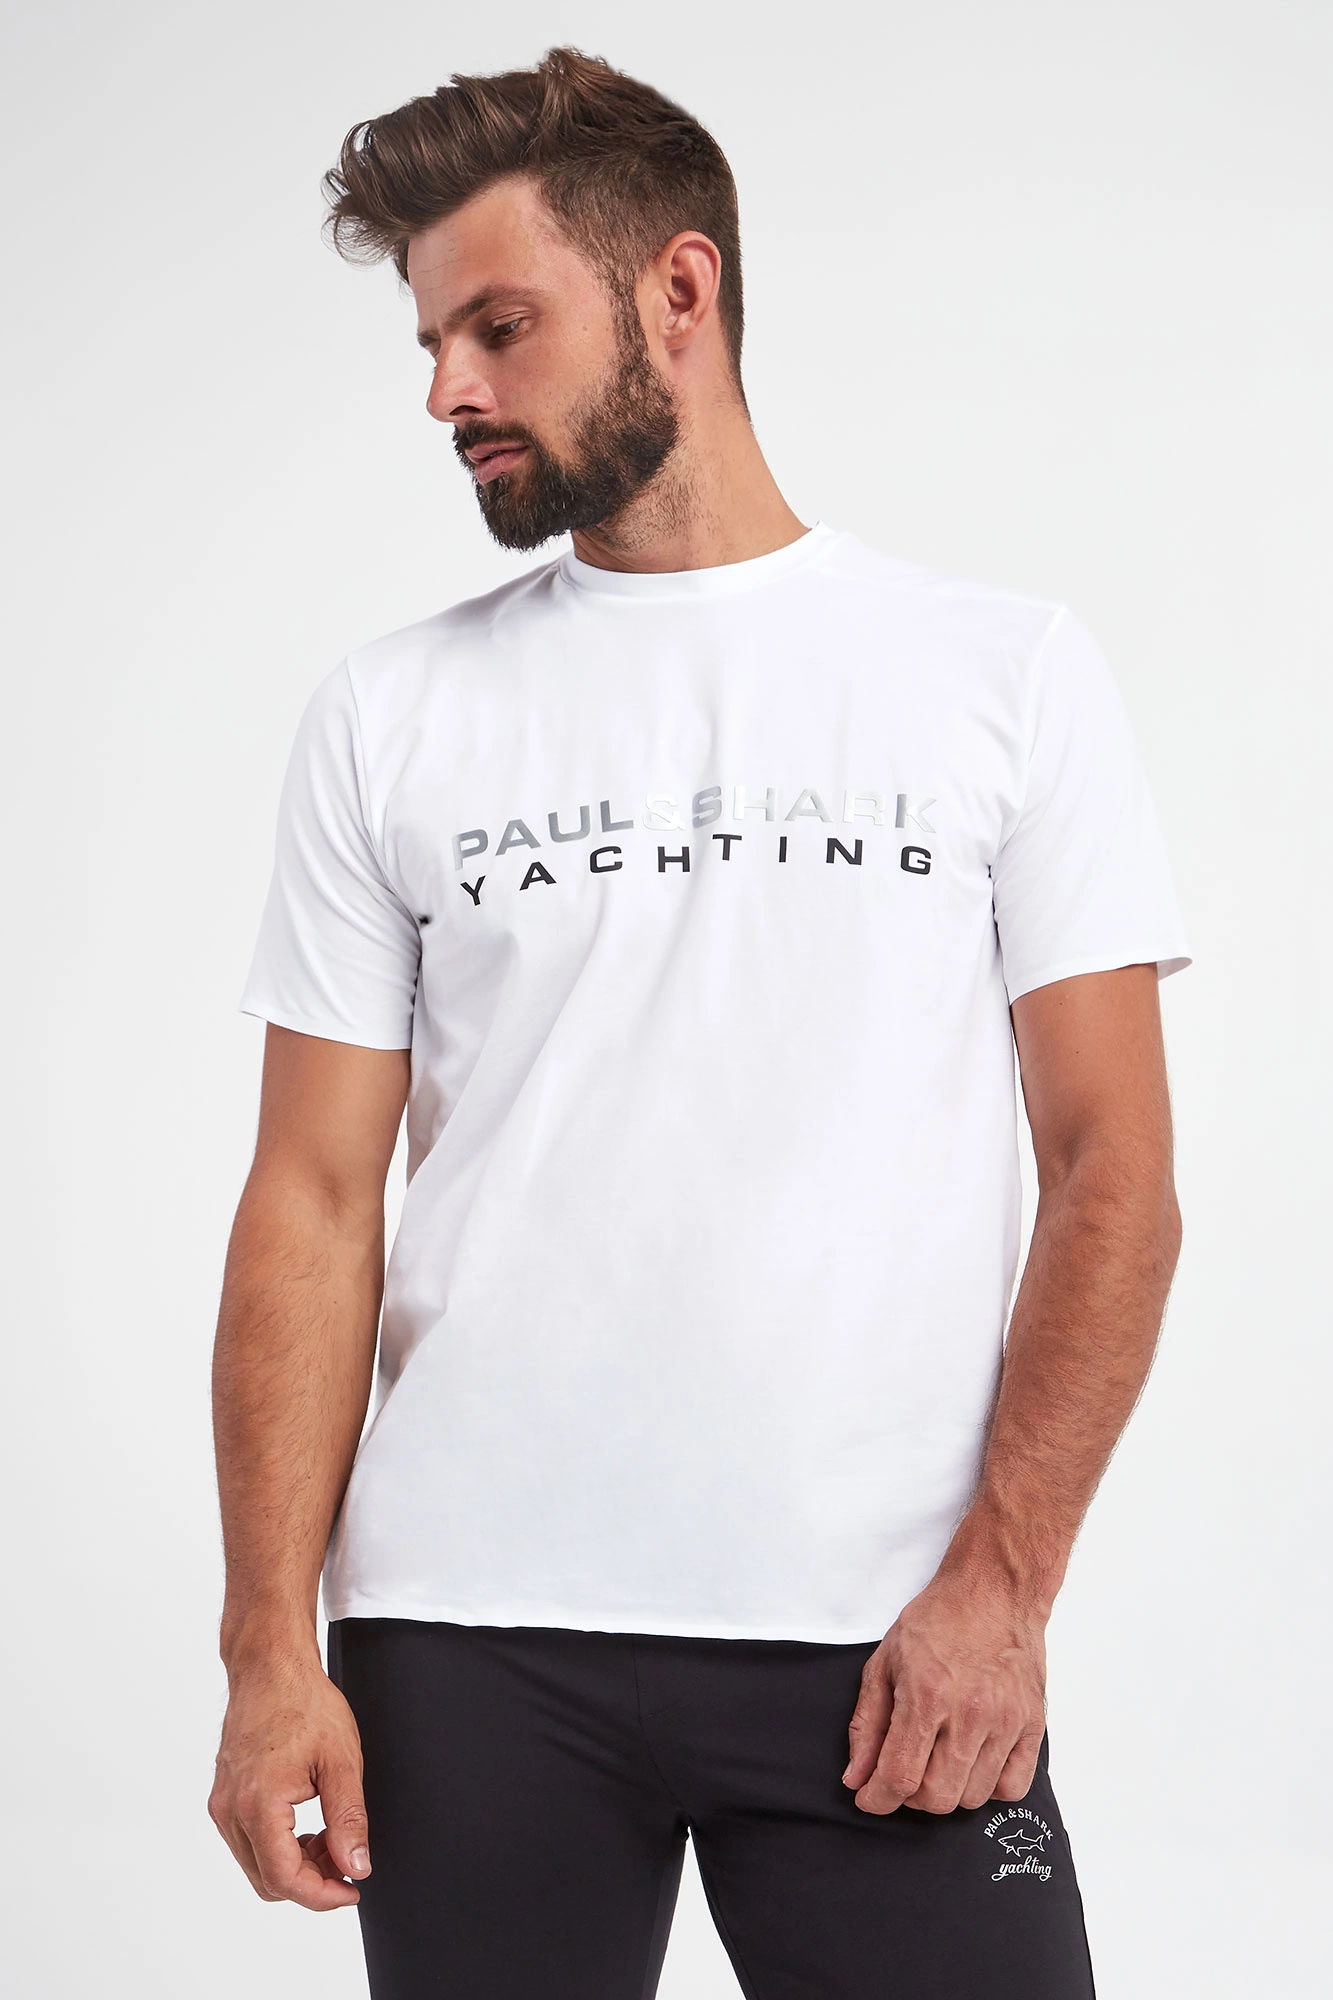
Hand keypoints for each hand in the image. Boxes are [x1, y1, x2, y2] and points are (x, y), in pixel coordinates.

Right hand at [209, 1649, 370, 1909]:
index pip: (285, 1878)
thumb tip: (356, 1867)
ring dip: (296, 1866)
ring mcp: (221, 1804)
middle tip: (348, 1860)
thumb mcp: (342, 1760)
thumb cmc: (305, 1702)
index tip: (353, 1888)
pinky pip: (248, 1844)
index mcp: (258, 1802)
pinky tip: (308, 1827)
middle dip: (312, 1881)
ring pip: (257, 1866)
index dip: (322, 1895)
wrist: (270, 1666)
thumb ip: (348, 1819)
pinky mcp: (222, 1797)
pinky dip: (279, 1848)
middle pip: (268, 1880)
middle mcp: (230, 1810)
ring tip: (332, 1838)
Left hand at [841, 1576, 1047, 1814]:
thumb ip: (867, 1724)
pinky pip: (1012, 1789)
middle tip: (905, 1772)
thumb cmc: (938, 1621)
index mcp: (927, 1693)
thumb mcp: (885, 1661)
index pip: (899, 1776)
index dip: (878, 1798)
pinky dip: (988, 1787)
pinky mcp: (1033, 1725)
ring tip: (938, 1759)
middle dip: (910, 1797)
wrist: (993, 1591)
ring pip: (972, 1797)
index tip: (870, 1798)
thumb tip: (857, 1778)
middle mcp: (970, 1712)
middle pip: (937, 1798)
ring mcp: (1006, 1721)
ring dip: (948, 1789)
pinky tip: (973, 1761)